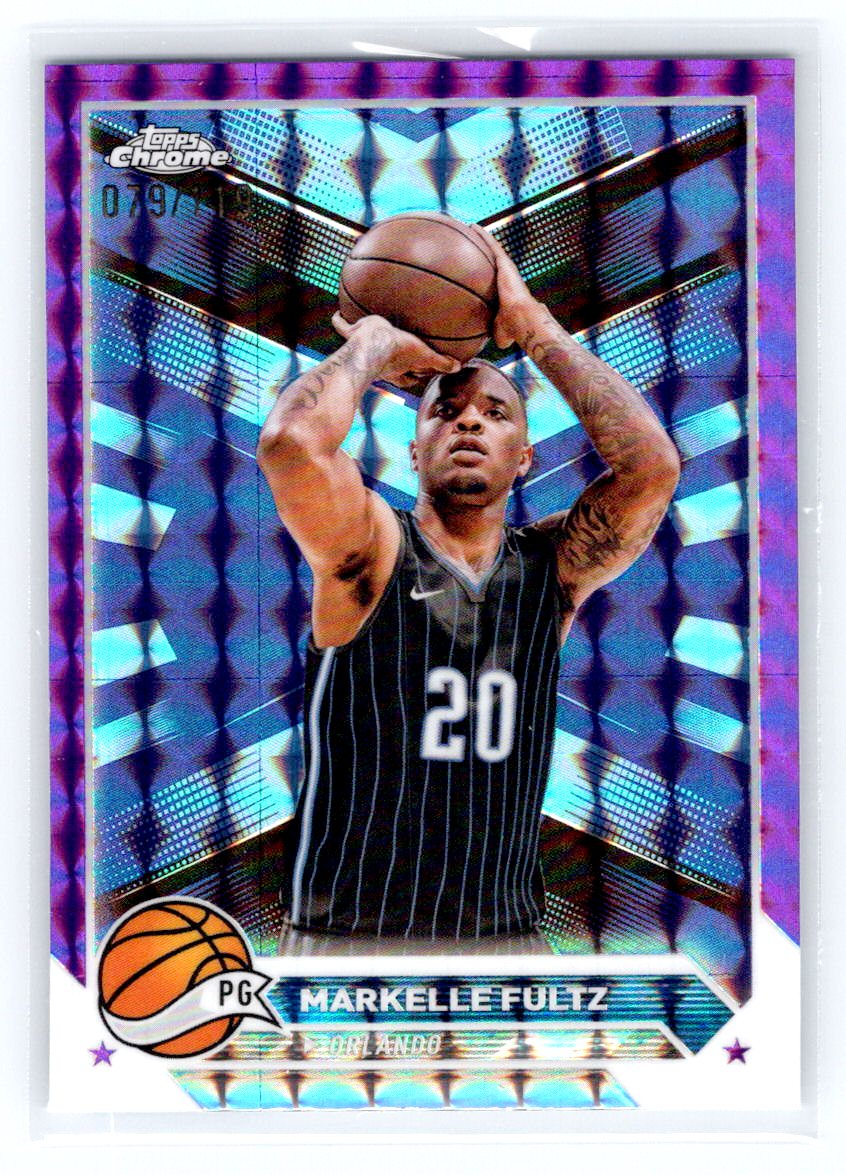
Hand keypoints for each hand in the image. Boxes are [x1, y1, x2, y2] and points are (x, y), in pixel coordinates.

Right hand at [332, 313, 459, 388]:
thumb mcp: (423, 354)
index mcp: (397, 368)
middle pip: (386, 366)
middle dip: (390, 364)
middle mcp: (379, 362)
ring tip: (359, 329)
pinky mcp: (351, 335)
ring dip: (362, 340)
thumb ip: (440, 361)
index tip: (417, 375)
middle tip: (392, 353)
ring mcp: (363, 348)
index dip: (413, 377)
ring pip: (364, 346)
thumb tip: (459, 367)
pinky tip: (335, 314)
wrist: (373, 343)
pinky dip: (339, 322)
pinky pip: (343, 327)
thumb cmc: (398, 350)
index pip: (407, 378)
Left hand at [468, 226, 541, 349]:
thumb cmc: (512, 329)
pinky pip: (491, 245)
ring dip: (483, 238)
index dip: (485, 273)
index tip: (476, 268)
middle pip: (493, 260)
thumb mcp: (498, 331)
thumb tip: (479, 344)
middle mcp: (506, 277)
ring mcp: (506, 269)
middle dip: (484, 251)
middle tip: (472, 242)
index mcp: (504, 291)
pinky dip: (483, 236)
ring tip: (470, 228)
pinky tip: (472, 226)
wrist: (522, 319)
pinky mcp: (505, 263)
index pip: (493, 279)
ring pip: (492, 249)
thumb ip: (490, 332)